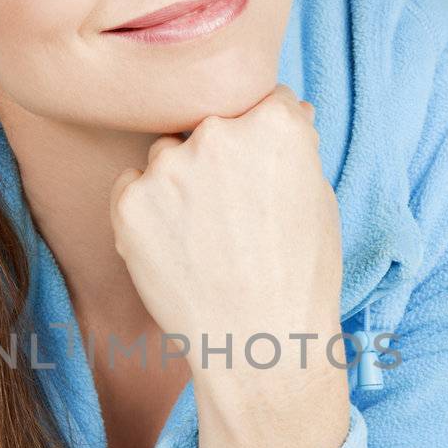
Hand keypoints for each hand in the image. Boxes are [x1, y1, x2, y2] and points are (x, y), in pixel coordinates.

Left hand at [108, 85, 343, 397]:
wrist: (259, 345)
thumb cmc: (300, 278)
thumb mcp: (317, 199)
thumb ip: (291, 146)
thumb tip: (281, 107)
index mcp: (274, 124)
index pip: (260, 101)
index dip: (263, 140)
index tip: (263, 176)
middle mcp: (217, 133)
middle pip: (208, 126)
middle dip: (218, 159)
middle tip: (234, 217)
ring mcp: (167, 167)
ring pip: (166, 157)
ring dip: (178, 185)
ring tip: (206, 241)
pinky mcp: (130, 202)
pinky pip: (131, 188)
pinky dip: (146, 214)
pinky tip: (177, 251)